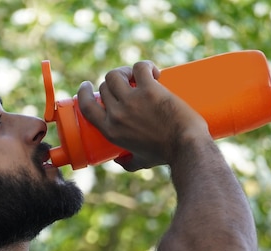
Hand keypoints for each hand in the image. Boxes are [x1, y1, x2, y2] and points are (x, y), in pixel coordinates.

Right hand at [77, 61, 211, 170]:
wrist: (186, 147)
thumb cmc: (165, 155)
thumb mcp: (140, 162)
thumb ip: (128, 163)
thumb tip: (120, 161)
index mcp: (110, 130)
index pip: (86, 106)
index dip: (84, 93)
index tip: (88, 86)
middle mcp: (117, 114)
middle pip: (105, 87)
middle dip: (113, 82)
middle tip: (128, 83)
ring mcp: (132, 100)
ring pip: (116, 74)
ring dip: (124, 71)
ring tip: (137, 76)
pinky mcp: (149, 89)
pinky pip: (140, 67)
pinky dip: (145, 66)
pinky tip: (153, 72)